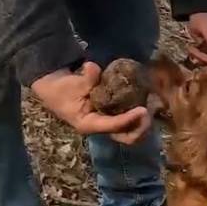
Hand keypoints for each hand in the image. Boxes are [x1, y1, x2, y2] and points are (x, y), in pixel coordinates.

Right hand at [31, 63, 151, 144]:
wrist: (53, 88)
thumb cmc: (61, 88)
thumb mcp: (71, 83)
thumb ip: (85, 77)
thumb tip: (93, 68)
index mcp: (88, 124)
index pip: (112, 126)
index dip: (129, 119)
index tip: (143, 110)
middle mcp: (100, 127)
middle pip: (125, 137)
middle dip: (140, 128)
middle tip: (150, 112)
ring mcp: (107, 122)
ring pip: (130, 132)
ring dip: (143, 124)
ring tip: (153, 108)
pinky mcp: (111, 115)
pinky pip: (129, 121)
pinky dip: (139, 116)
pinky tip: (148, 103)